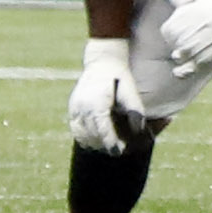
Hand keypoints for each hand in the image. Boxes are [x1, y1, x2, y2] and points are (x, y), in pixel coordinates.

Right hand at [64, 36, 139, 155]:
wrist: (102, 61)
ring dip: (94, 143)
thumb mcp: (130, 90)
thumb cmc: (120, 77)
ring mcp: (75, 108)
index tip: (118, 151)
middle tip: (116, 150)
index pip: (102, 130)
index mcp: (98, 103)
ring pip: (82, 135)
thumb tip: (139, 129)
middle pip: (92, 135)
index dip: (110, 142)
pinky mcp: (72, 108)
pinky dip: (84, 137)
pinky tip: (95, 140)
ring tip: (106, 146)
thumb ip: (135, 110)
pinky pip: (76, 129)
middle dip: (104, 145)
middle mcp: (83, 107)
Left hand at [128, 0, 211, 114]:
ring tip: (194, 43)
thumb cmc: (210, 3)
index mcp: (174, 24)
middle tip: (194, 31)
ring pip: (179, 57)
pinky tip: (178, 72)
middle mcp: (180, 39)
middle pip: (172, 44)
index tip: (185, 24)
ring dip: (183, 52)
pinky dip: (181, 72)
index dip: (175, 29)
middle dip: (179, 39)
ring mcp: (191, 50)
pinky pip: (187, 69)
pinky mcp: (202, 59)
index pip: (166, 32)